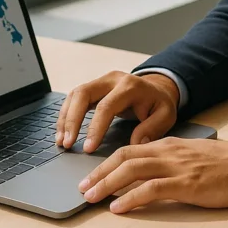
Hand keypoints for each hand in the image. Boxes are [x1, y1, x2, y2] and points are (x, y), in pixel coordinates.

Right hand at [55, 71, 179, 151]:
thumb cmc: (159, 104)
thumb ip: (152, 128)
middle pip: (83, 94)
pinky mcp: (94, 88)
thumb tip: (135, 143)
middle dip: (71, 120)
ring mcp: (101, 81)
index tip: (88, 148)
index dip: (94, 128)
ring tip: (61, 141)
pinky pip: (74, 98)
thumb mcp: (166, 115)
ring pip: (75, 94)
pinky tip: (63, 132)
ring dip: (65, 118)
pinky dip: (66, 115)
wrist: (157, 88)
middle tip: (66, 144)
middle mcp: (112, 79)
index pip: (106, 106)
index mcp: (130, 86)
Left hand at [78, 136, 227, 212]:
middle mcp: (168, 151)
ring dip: (107, 183)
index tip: (91, 175)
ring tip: (91, 197)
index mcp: (169, 144)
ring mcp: (176, 167)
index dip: (106, 163)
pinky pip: (151, 188)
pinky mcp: (186, 183)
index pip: (129, 149)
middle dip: (99, 172)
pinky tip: (118, 207)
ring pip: (132, 170)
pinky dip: (131, 197)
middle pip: (124, 157)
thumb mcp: (192, 156)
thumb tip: (150, 173)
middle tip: (82, 187)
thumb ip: (171, 161)